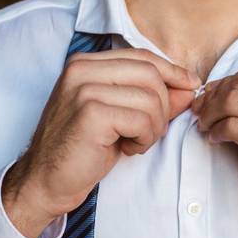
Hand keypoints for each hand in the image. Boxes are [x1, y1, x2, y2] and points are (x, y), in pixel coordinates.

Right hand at [4, 47, 200, 237]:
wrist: (47, 181)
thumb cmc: (84, 149)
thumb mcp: (121, 116)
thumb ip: (153, 97)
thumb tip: (190, 86)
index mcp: (86, 63)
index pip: (142, 56)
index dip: (172, 71)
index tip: (189, 87)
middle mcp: (81, 69)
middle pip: (150, 74)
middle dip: (163, 106)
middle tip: (148, 132)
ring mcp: (84, 89)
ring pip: (150, 98)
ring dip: (154, 127)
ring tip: (135, 142)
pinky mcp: (90, 113)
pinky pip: (142, 120)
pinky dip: (144, 139)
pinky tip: (127, 149)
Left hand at [192, 59, 237, 237]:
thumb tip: (231, 84)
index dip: (231, 79)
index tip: (216, 92)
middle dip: (216, 94)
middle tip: (203, 108)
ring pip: (235, 101)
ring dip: (212, 112)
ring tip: (207, 124)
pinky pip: (234, 127)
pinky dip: (218, 131)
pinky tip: (216, 137)